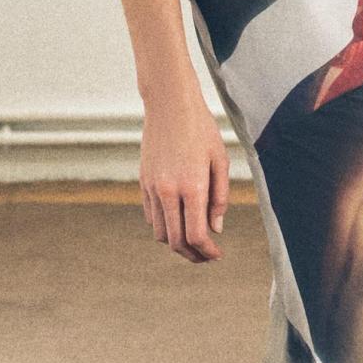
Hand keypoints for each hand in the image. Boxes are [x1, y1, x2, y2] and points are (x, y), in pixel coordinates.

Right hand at [139, 76, 230, 260]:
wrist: (169, 105)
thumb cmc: (202, 129)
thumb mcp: (220, 161)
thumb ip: (220, 198)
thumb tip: (216, 229)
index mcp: (192, 186)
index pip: (196, 235)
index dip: (207, 251)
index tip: (217, 255)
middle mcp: (168, 191)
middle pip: (175, 241)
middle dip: (192, 255)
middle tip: (207, 257)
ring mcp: (152, 187)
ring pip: (160, 232)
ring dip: (176, 243)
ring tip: (194, 242)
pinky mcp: (143, 182)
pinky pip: (151, 216)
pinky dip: (163, 226)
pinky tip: (178, 222)